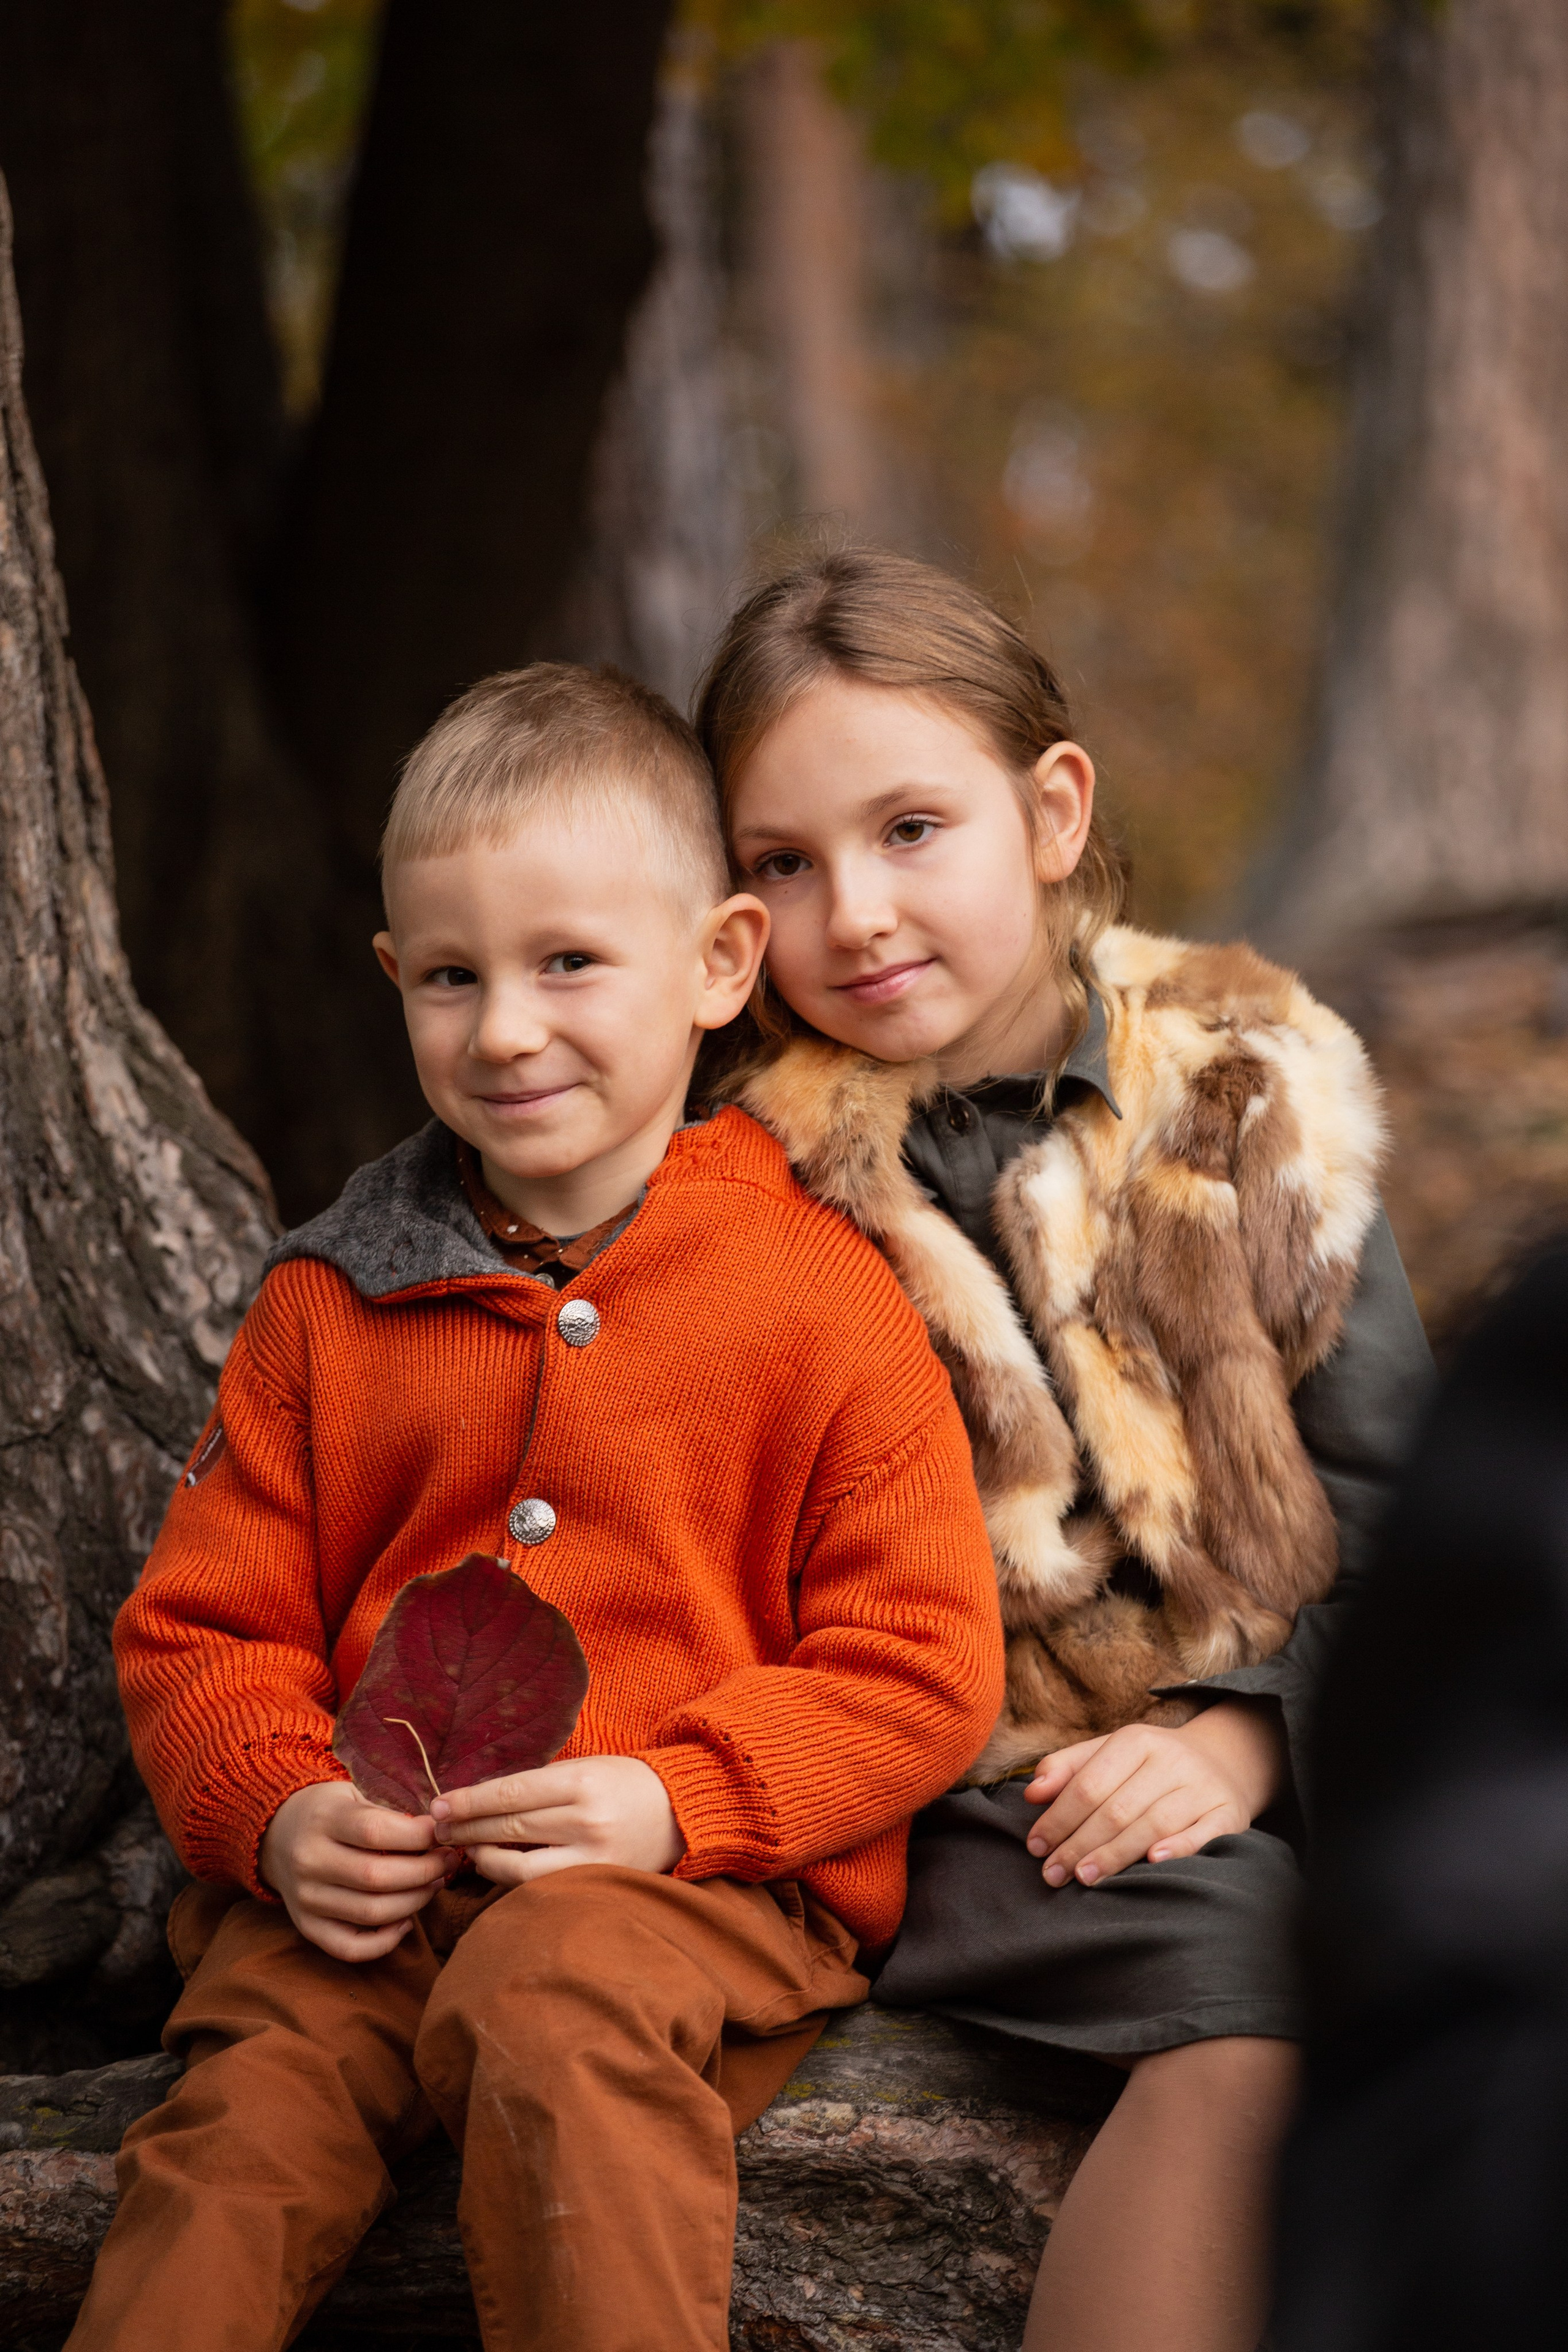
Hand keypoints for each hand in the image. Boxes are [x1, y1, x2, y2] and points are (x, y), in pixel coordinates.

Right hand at [259, 1779, 448, 1961]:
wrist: (276, 1833)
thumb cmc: (329, 1811)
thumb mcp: (352, 1795)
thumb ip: (387, 1814)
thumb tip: (437, 1835)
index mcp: (323, 1820)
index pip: (376, 1831)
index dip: (419, 1835)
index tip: (443, 1834)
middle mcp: (309, 1861)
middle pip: (377, 1877)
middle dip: (425, 1872)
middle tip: (447, 1862)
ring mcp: (305, 1898)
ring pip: (371, 1914)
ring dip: (415, 1902)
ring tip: (434, 1884)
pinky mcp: (306, 1926)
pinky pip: (350, 1948)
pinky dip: (385, 1942)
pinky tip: (405, 1922)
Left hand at [432, 1755, 684, 1885]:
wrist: (680, 1813)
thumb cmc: (624, 1784)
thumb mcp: (584, 1768)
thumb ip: (537, 1784)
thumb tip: (477, 1799)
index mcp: (582, 1782)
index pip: (511, 1793)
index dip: (469, 1801)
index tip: (439, 1804)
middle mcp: (586, 1820)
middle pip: (509, 1828)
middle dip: (466, 1827)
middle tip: (437, 1827)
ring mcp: (592, 1858)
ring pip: (518, 1866)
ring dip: (483, 1857)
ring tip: (465, 1847)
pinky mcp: (595, 1883)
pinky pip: (539, 1885)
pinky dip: (510, 1876)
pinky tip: (495, 1865)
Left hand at [1023, 1701, 1286, 1888]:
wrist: (1224, 1761)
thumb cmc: (1149, 1766)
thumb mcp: (1109, 1753)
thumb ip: (1068, 1768)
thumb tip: (1031, 1792)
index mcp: (1137, 1740)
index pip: (1089, 1784)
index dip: (1058, 1817)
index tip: (1035, 1847)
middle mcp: (1172, 1760)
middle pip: (1117, 1808)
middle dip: (1079, 1844)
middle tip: (1053, 1874)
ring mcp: (1203, 1787)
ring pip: (1154, 1823)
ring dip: (1115, 1854)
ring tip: (1084, 1878)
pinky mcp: (1229, 1813)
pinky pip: (1205, 1833)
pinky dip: (1180, 1848)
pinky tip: (1153, 1864)